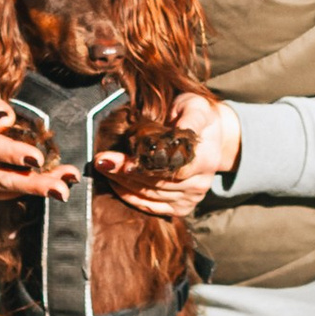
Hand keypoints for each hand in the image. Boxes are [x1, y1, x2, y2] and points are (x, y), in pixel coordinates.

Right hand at [0, 75, 72, 205]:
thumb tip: (4, 120)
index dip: (12, 153)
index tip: (38, 157)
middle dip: (32, 184)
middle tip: (60, 190)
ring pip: (7, 189)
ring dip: (38, 187)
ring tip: (66, 184)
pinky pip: (8, 193)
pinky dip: (32, 188)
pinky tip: (56, 181)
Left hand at [102, 89, 238, 216]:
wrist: (213, 137)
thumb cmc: (197, 116)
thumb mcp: (196, 107)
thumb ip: (189, 118)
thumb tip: (178, 132)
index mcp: (206, 158)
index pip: (171, 168)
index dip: (144, 166)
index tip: (119, 159)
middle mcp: (200, 183)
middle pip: (157, 183)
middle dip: (126, 172)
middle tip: (101, 160)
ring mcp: (191, 199)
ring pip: (151, 196)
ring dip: (123, 184)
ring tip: (103, 168)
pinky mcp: (181, 208)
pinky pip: (151, 207)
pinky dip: (130, 197)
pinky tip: (114, 183)